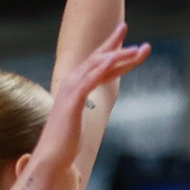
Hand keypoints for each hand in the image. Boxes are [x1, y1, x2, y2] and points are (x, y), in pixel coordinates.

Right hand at [38, 24, 150, 170]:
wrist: (51, 156)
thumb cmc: (66, 139)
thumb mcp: (79, 117)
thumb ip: (82, 105)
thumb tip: (87, 104)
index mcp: (76, 85)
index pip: (98, 62)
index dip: (112, 48)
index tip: (125, 34)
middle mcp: (72, 82)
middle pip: (99, 59)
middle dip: (119, 47)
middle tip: (138, 39)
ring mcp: (70, 90)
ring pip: (97, 66)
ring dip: (118, 56)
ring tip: (136, 50)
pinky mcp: (72, 102)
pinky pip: (88, 81)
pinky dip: (100, 69)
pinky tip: (112, 60)